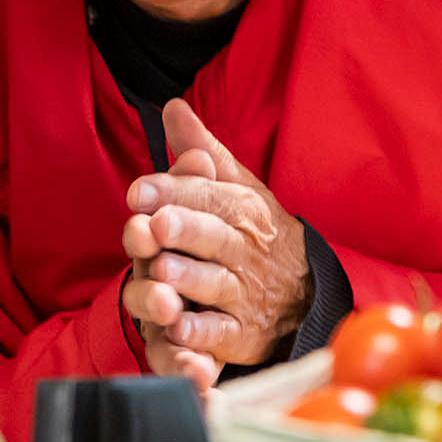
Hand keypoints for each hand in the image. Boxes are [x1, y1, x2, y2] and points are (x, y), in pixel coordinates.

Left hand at [121, 101, 311, 366]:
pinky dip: (201, 334)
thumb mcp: (238, 189)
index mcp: (241, 209)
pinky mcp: (240, 333)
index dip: (172, 191)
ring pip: (214, 283)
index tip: (138, 190)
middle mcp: (243, 250)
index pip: (207, 195)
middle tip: (154, 225)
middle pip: (212, 236)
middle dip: (183, 229)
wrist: (303, 294)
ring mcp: (242, 293)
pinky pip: (221, 334)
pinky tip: (177, 330)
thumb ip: (203, 152)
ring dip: (188, 278)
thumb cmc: (257, 235)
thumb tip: (172, 107)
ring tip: (161, 271)